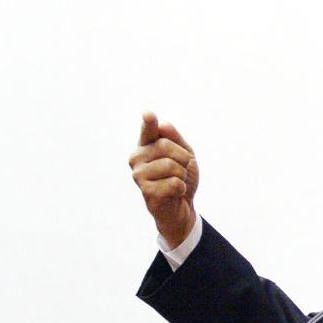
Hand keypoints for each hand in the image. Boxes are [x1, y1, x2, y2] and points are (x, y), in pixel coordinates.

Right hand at [128, 111, 199, 248]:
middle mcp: (137, 158)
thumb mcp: (185, 156)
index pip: (147, 130)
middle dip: (183, 160)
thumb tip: (163, 125)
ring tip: (175, 182)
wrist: (182, 207)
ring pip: (172, 166)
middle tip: (180, 171)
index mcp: (146, 146)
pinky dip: (181, 189)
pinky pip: (174, 183)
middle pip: (166, 146)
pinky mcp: (146, 191)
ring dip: (182, 176)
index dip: (148, 122)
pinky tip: (173, 193)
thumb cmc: (180, 178)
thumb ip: (176, 139)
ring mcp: (138, 175)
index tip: (148, 114)